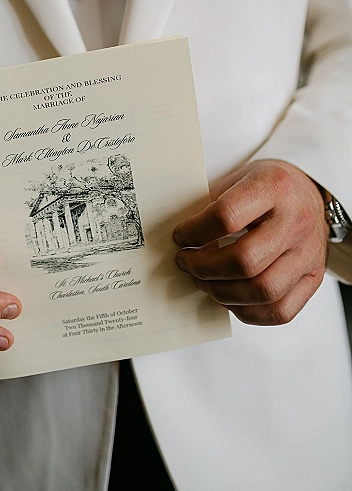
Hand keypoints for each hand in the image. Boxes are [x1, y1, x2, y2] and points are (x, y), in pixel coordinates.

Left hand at [173, 160, 328, 325]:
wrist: (308, 191)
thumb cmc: (266, 187)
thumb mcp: (237, 179)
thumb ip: (209, 205)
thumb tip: (177, 238)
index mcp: (274, 186)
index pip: (227, 217)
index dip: (194, 232)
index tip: (179, 237)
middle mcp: (297, 221)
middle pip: (245, 261)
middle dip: (204, 267)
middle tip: (186, 262)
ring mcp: (309, 253)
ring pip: (263, 291)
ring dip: (222, 292)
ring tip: (203, 280)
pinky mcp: (314, 278)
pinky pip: (280, 311)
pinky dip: (247, 311)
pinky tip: (228, 297)